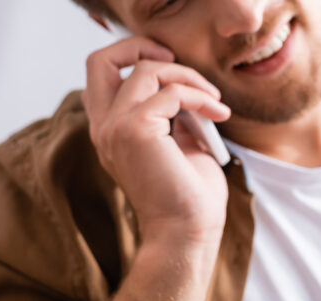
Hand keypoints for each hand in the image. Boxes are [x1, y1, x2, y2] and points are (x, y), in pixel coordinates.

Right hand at [83, 37, 230, 244]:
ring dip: (189, 78)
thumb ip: (173, 113)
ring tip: (215, 102)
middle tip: (179, 60)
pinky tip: (219, 115)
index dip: (134, 59)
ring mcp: (115, 128)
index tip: (173, 71)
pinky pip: (172, 92)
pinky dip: (202, 97)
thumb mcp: (179, 143)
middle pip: (101, 59)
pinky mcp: (135, 130)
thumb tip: (189, 86)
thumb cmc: (189, 195)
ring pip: (146, 70)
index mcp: (109, 131)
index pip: (101, 75)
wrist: (187, 232)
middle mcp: (104, 128)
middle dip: (141, 47)